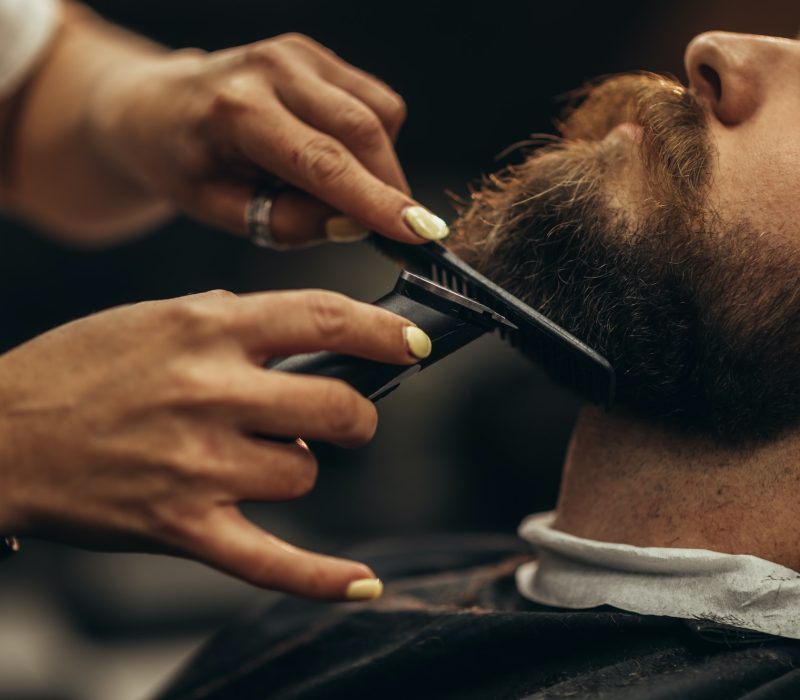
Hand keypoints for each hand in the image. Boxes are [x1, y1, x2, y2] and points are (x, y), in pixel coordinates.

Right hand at [0, 289, 428, 598]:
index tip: (414, 342)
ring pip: (304, 472)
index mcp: (208, 327)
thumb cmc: (78, 369)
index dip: (384, 331)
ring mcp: (199, 464)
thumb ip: (235, 320)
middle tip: (344, 416)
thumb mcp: (157, 316)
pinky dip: (322, 576)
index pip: (325, 318)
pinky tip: (363, 581)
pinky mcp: (183, 525)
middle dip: (355, 414)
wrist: (0, 436)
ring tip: (251, 459)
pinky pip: (270, 560)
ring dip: (295, 466)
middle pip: (336, 406)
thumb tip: (308, 335)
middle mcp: (210, 391)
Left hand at [86, 33, 448, 245]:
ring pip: (379, 113)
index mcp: (236, 110)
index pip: (323, 162)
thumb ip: (285, 222)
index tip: (419, 230)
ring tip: (339, 190)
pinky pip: (374, 101)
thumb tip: (350, 223)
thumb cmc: (180, 161)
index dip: (377, 201)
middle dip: (390, 187)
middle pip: (363, 130)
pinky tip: (338, 159)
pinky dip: (373, 140)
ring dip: (380, 164)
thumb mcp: (217, 210)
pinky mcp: (316, 54)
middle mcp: (272, 68)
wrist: (154, 106)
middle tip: (396, 229)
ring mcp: (298, 53)